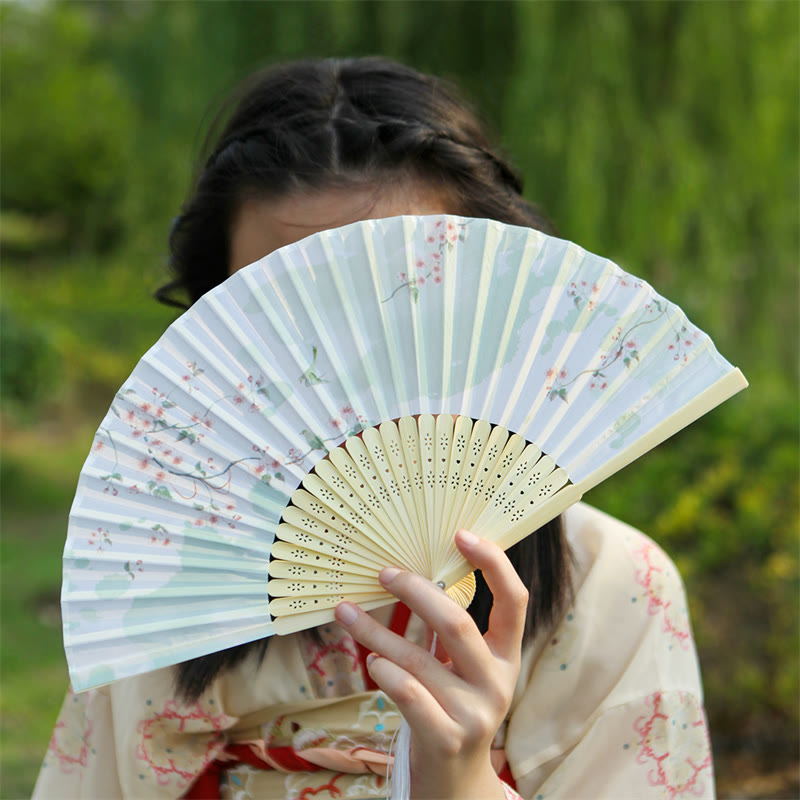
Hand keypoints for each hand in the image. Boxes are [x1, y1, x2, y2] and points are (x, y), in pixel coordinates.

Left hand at [334, 529, 527, 799]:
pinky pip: (410, 696)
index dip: (493, 564)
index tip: (461, 534)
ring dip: (376, 632)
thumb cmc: (451, 709)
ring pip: (419, 659)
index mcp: (506, 657)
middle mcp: (497, 683)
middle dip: (416, 592)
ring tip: (346, 612)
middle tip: (384, 573)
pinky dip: (387, 674)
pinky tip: (371, 663)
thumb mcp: (462, 669)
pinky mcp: (446, 739)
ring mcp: (474, 714)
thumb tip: (416, 571)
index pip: (515, 600)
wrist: (455, 784)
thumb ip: (449, 629)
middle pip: (457, 623)